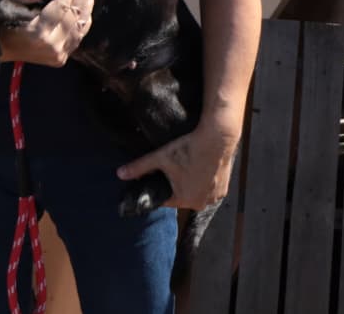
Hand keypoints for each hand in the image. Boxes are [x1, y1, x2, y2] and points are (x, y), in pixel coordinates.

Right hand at [0, 0, 94, 66]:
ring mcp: (58, 55)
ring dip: (87, 5)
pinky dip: (84, 21)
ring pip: (81, 27)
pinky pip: (78, 37)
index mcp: (38, 33)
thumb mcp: (0, 3)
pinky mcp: (60, 58)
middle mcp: (52, 46)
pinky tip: (86, 7)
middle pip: (75, 16)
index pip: (61, 5)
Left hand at [116, 118, 239, 209]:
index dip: (157, 187)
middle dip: (173, 185)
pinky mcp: (224, 188)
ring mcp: (215, 197)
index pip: (164, 199)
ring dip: (188, 183)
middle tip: (170, 168)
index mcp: (185, 200)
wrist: (217, 139)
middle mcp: (202, 203)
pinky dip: (201, 181)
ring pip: (194, 191)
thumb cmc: (187, 150)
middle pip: (180, 196)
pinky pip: (207, 188)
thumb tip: (119, 174)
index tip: (155, 177)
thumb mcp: (160, 158)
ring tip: (184, 166)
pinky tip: (197, 167)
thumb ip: (139, 167)